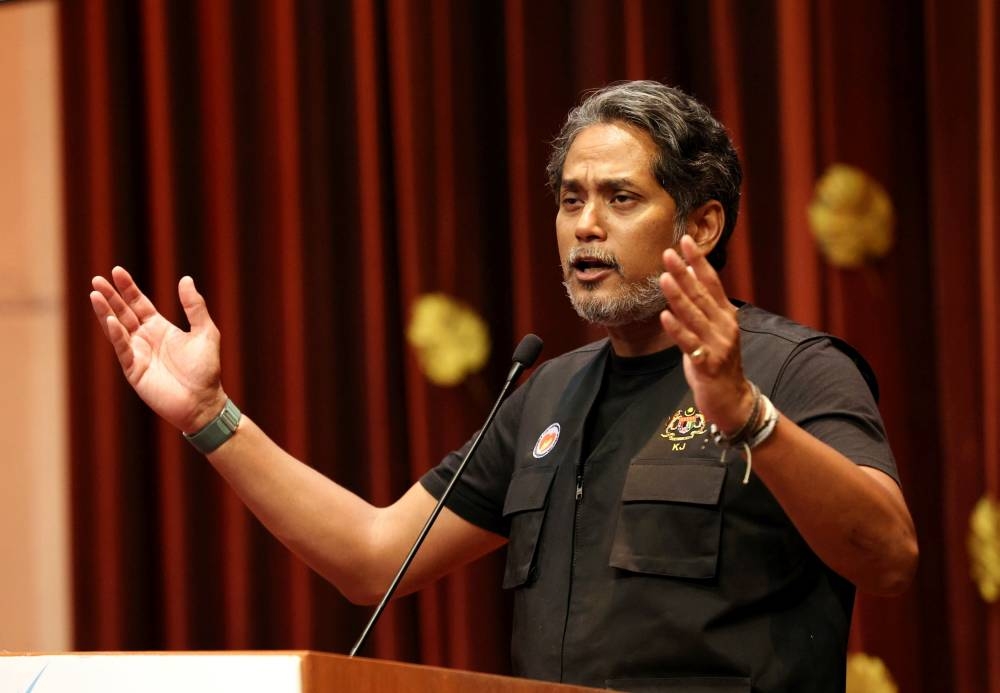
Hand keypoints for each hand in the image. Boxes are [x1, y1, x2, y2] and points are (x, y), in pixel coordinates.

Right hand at [90, 266, 226, 432]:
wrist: (203, 402)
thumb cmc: (206, 369)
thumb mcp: (205, 332)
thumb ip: (195, 307)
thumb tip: (185, 279)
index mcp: (161, 328)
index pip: (139, 304)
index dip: (128, 288)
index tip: (117, 271)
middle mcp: (146, 339)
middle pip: (124, 313)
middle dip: (111, 296)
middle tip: (97, 280)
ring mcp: (138, 354)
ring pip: (117, 328)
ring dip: (106, 312)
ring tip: (95, 294)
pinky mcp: (134, 370)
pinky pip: (122, 348)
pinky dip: (115, 334)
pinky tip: (109, 319)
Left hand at [658, 235, 752, 432]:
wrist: (732, 399)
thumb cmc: (718, 361)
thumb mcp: (713, 330)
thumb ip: (704, 306)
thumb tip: (690, 276)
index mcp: (726, 315)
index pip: (712, 282)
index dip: (699, 261)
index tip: (685, 241)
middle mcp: (724, 326)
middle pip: (701, 295)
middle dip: (684, 273)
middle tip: (668, 253)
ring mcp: (717, 344)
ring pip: (694, 316)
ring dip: (678, 295)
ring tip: (664, 277)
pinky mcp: (707, 363)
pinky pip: (689, 343)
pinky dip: (677, 328)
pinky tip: (665, 315)